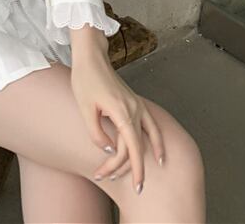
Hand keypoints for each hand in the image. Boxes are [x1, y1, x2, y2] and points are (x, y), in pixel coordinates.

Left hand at [70, 51, 164, 195]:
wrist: (92, 58)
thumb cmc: (85, 79)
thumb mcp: (85, 108)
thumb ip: (96, 133)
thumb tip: (109, 149)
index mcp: (122, 112)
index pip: (133, 148)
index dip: (136, 169)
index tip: (137, 187)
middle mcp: (134, 109)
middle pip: (136, 146)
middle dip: (126, 167)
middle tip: (108, 176)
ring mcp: (137, 105)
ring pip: (148, 138)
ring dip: (145, 157)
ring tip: (142, 176)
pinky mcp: (136, 102)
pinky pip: (152, 125)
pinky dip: (157, 140)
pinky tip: (159, 152)